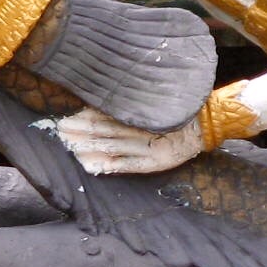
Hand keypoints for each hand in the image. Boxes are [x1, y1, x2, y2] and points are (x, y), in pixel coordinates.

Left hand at [55, 107, 203, 174]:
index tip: (67, 116)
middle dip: (80, 130)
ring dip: (88, 146)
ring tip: (69, 146)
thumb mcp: (156, 100)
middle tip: (60, 129)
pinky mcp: (154, 163)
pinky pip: (127, 165)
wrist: (207, 125)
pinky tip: (92, 166)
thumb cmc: (180, 109)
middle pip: (105, 128)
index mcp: (140, 112)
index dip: (85, 115)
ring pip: (112, 146)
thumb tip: (102, 100)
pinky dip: (108, 165)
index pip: (106, 113)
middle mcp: (142, 128)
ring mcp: (148, 147)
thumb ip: (133, 102)